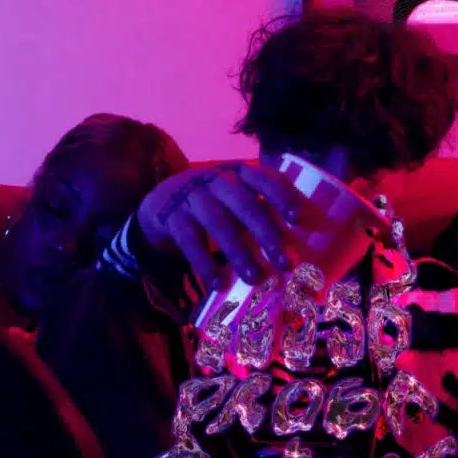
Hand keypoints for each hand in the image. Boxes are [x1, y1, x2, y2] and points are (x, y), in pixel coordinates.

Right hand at [137, 161, 305, 288]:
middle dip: (267, 234)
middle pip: (245, 204)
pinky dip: (205, 263)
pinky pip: (189, 241)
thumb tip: (297, 254)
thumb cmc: (213, 206)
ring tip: (255, 279)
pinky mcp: (171, 216)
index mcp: (240, 174)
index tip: (297, 218)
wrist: (160, 203)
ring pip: (219, 223)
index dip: (282, 195)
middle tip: (286, 264)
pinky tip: (218, 283)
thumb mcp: (235, 201)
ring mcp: (192, 195)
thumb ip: (260, 214)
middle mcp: (217, 179)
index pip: (265, 178)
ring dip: (239, 253)